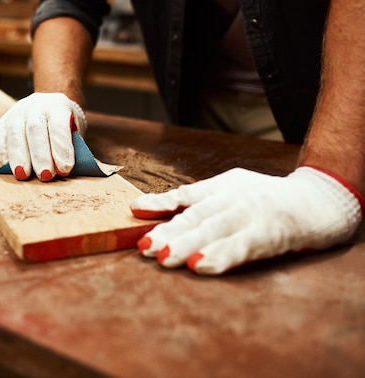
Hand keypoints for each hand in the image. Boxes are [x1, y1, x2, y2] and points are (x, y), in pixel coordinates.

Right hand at [0, 92, 86, 180]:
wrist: (49, 107)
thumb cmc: (65, 126)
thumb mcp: (74, 131)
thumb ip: (71, 148)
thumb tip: (66, 171)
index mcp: (58, 106)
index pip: (59, 126)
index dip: (61, 148)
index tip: (65, 169)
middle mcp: (36, 105)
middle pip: (35, 129)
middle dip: (40, 155)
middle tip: (45, 176)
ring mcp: (17, 112)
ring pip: (15, 133)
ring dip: (19, 157)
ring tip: (23, 175)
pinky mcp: (3, 122)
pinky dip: (4, 154)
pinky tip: (9, 168)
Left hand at [130, 167, 363, 274]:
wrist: (317, 200)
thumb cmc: (264, 199)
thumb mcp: (229, 189)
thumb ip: (193, 199)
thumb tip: (149, 208)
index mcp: (221, 186)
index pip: (185, 195)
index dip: (159, 203)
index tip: (134, 212)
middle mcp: (233, 198)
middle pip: (196, 216)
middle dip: (168, 232)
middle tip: (144, 247)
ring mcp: (250, 215)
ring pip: (214, 230)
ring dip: (187, 245)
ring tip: (165, 258)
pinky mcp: (269, 233)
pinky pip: (241, 246)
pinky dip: (220, 256)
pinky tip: (201, 266)